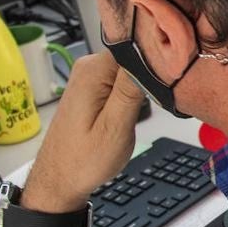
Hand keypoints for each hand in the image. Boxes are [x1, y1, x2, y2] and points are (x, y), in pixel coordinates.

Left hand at [23, 54, 145, 212]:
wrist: (59, 179)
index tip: (168, 82)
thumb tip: (147, 56)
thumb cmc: (84, 161)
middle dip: (151, 75)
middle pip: (135, 55)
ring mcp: (90, 76)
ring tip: (140, 111)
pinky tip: (131, 111)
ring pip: (131, 67)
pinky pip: (123, 78)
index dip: (157, 62)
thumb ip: (130, 90)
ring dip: (143, 85)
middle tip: (153, 104)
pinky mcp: (93, 86)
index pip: (137, 46)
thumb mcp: (114, 128)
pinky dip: (133, 92)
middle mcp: (89, 66)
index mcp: (93, 71)